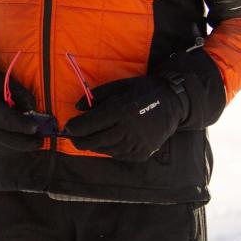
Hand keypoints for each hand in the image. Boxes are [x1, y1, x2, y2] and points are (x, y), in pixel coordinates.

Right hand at [0, 61, 43, 153]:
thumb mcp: (3, 80)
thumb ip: (20, 94)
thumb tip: (34, 110)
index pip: (4, 119)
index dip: (21, 125)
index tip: (36, 127)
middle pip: (3, 137)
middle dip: (24, 141)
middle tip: (41, 140)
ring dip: (18, 147)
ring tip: (34, 144)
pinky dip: (8, 148)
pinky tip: (20, 145)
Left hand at [62, 73, 188, 160]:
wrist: (173, 103)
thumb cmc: (142, 91)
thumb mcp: (118, 86)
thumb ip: (96, 96)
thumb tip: (77, 108)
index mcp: (119, 111)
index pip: (87, 125)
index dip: (73, 128)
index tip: (67, 127)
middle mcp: (126, 130)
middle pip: (92, 142)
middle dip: (78, 140)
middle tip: (73, 136)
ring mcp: (135, 145)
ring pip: (104, 150)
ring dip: (94, 144)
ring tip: (91, 137)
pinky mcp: (141, 154)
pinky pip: (117, 154)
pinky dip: (109, 148)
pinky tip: (109, 140)